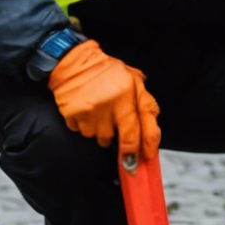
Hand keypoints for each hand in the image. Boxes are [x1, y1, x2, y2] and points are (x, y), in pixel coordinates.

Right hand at [46, 39, 161, 156]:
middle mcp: (108, 106)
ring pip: (99, 138)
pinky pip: (81, 132)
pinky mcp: (72, 115)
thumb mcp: (134, 80)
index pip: (135, 131)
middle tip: (116, 127)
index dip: (140, 150)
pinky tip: (86, 111)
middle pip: (118, 140)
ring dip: (101, 131)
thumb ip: (146, 102)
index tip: (142, 161)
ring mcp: (89, 112)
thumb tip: (153, 125)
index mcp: (126, 96)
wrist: (75, 62)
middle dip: (120, 142)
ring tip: (100, 113)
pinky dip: (84, 126)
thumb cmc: (108, 71)